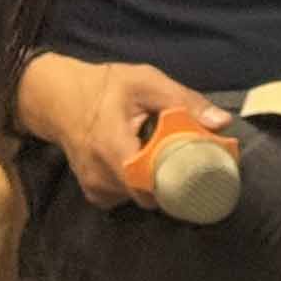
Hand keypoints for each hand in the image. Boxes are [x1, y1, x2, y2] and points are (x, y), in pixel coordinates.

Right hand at [14, 54, 233, 211]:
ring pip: (141, 198)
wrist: (58, 100)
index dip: (179, 182)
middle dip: (176, 182)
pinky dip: (143, 186)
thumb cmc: (105, 87)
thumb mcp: (147, 82)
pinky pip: (128, 198)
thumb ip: (184, 102)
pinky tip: (147, 165)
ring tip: (168, 157)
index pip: (148, 182)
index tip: (204, 172)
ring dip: (160, 183)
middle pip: (150, 194)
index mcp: (111, 146)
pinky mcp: (94, 193)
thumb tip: (222, 123)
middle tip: (194, 161)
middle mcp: (99, 175)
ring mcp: (95, 188)